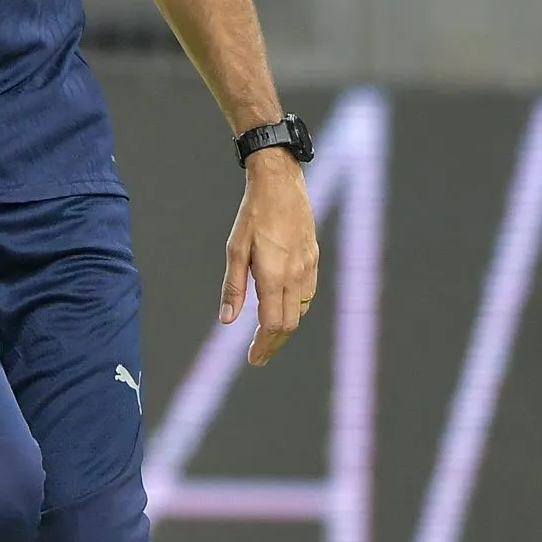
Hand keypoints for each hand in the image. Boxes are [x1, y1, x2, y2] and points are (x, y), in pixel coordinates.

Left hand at [222, 151, 317, 365]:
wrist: (281, 183)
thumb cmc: (253, 214)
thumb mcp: (235, 250)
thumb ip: (233, 288)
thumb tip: (227, 320)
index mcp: (274, 276)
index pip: (273, 325)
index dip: (263, 346)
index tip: (253, 359)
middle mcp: (296, 275)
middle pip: (290, 324)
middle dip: (274, 343)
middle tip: (258, 355)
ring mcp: (308, 266)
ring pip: (301, 310)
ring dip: (286, 327)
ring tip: (268, 335)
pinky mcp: (313, 257)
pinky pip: (307, 292)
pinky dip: (296, 307)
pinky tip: (283, 306)